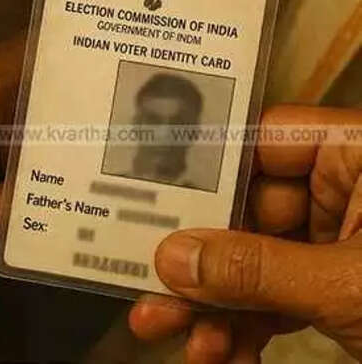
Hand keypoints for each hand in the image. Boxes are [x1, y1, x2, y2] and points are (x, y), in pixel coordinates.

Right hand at [129, 105, 361, 361]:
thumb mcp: (346, 284)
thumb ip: (256, 269)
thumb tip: (172, 258)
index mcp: (361, 157)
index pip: (264, 140)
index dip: (202, 165)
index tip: (141, 188)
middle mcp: (349, 192)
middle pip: (245, 212)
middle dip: (196, 260)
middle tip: (144, 280)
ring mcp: (342, 245)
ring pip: (254, 264)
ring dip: (210, 306)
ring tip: (172, 335)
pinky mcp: (339, 292)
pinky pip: (276, 302)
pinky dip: (244, 331)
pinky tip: (222, 356)